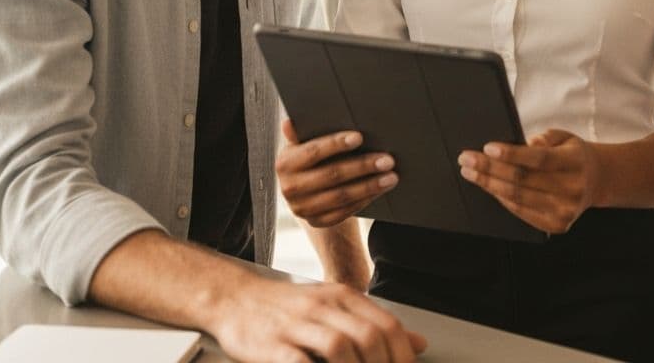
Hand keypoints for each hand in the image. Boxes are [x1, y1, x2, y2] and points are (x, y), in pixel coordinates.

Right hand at [212, 271, 426, 362]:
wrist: (235, 298)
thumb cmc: (287, 308)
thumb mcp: (334, 306)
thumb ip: (374, 324)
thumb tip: (419, 343)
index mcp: (342, 296)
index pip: (386, 324)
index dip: (402, 356)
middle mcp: (324, 306)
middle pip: (368, 336)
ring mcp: (298, 324)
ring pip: (339, 347)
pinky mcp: (272, 345)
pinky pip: (300, 362)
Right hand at [278, 119, 397, 226]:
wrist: (304, 191)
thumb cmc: (309, 156)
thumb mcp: (301, 143)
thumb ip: (300, 132)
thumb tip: (289, 122)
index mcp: (285, 163)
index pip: (313, 151)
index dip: (336, 144)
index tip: (360, 137)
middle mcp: (291, 188)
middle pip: (332, 175)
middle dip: (363, 166)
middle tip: (388, 159)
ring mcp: (304, 208)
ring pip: (342, 196)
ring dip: (370, 186)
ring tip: (391, 176)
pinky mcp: (318, 221)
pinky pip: (345, 211)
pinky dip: (365, 200)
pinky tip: (380, 189)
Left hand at [458, 128, 601, 233]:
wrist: (597, 181)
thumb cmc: (573, 155)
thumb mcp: (565, 137)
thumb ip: (545, 138)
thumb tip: (521, 144)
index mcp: (574, 163)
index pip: (539, 159)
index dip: (512, 154)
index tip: (487, 147)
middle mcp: (571, 190)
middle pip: (523, 180)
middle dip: (489, 169)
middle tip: (466, 158)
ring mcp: (564, 212)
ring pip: (518, 198)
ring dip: (489, 185)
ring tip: (470, 172)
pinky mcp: (556, 225)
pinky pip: (521, 212)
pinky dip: (501, 199)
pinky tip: (488, 187)